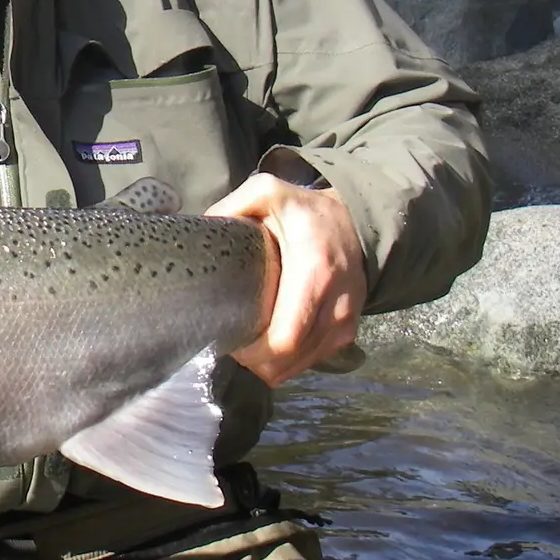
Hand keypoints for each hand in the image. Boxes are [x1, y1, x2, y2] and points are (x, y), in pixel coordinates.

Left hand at [206, 172, 364, 385]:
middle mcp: (336, 306)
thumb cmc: (307, 211)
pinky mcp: (347, 333)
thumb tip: (202, 228)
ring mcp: (345, 324)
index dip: (251, 353)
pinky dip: (287, 360)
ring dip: (269, 364)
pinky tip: (271, 341)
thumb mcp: (269, 192)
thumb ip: (234, 205)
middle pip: (287, 361)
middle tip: (231, 342)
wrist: (357, 224)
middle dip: (254, 362)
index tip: (227, 340)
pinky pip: (311, 361)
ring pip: (298, 367)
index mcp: (314, 274)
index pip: (283, 339)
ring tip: (248, 342)